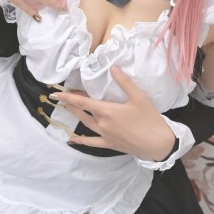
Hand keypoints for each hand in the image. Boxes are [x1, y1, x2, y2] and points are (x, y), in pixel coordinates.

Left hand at [53, 66, 175, 160]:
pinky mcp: (109, 144)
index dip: (68, 97)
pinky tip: (72, 140)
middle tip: (63, 97)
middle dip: (71, 104)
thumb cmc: (150, 119)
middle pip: (82, 112)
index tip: (55, 93)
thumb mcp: (139, 97)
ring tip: (67, 109)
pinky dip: (80, 140)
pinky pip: (91, 142)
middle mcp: (102, 124)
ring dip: (75, 116)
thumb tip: (113, 68)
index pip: (82, 102)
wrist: (158, 144)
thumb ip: (125, 82)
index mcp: (107, 111)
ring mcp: (104, 135)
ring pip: (85, 124)